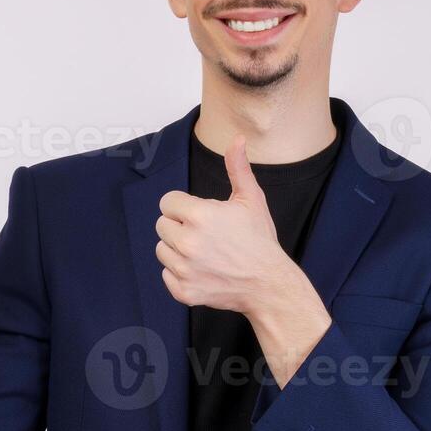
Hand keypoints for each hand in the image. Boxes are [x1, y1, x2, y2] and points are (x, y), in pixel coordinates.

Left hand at [156, 134, 333, 386]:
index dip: (183, 206)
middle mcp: (187, 242)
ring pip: (162, 250)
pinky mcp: (184, 291)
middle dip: (179, 226)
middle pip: (161, 225)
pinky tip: (202, 270)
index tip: (201, 214)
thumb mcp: (251, 199)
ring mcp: (184, 269)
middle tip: (205, 234)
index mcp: (199, 215)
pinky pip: (166, 274)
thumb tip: (236, 139)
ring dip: (177, 249)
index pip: (167, 202)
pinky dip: (180, 273)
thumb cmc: (260, 240)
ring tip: (204, 252)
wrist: (269, 284)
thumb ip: (237, 167)